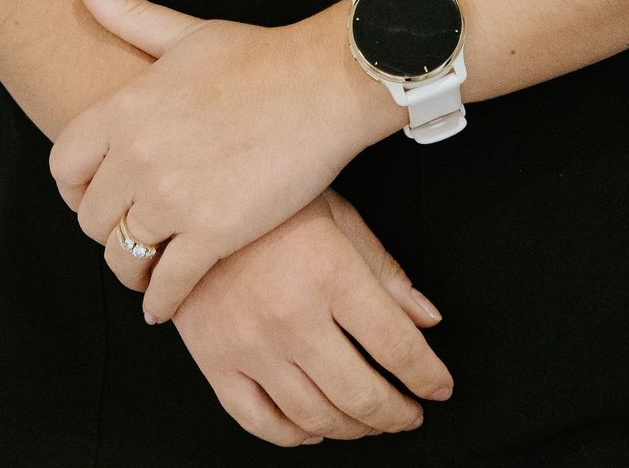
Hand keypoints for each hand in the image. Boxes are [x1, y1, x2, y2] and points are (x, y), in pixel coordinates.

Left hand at [50, 0, 396, 321]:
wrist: (323, 84)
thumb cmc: (258, 56)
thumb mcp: (186, 31)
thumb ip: (127, 16)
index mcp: (126, 107)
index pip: (63, 166)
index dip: (73, 186)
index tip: (93, 194)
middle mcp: (138, 155)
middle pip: (90, 218)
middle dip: (107, 227)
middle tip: (129, 229)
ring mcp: (174, 198)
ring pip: (121, 255)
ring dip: (131, 267)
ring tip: (147, 268)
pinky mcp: (213, 234)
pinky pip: (166, 286)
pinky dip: (161, 301)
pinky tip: (165, 304)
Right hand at [111, 185, 453, 445]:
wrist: (189, 192)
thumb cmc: (268, 196)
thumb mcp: (336, 214)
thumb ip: (384, 270)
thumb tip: (427, 319)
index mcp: (330, 272)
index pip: (396, 346)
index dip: (427, 375)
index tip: (439, 387)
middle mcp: (292, 316)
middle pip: (361, 393)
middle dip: (396, 413)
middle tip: (409, 414)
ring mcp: (250, 344)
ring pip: (315, 416)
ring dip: (353, 429)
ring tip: (369, 422)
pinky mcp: (215, 362)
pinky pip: (260, 421)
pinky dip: (294, 436)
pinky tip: (314, 428)